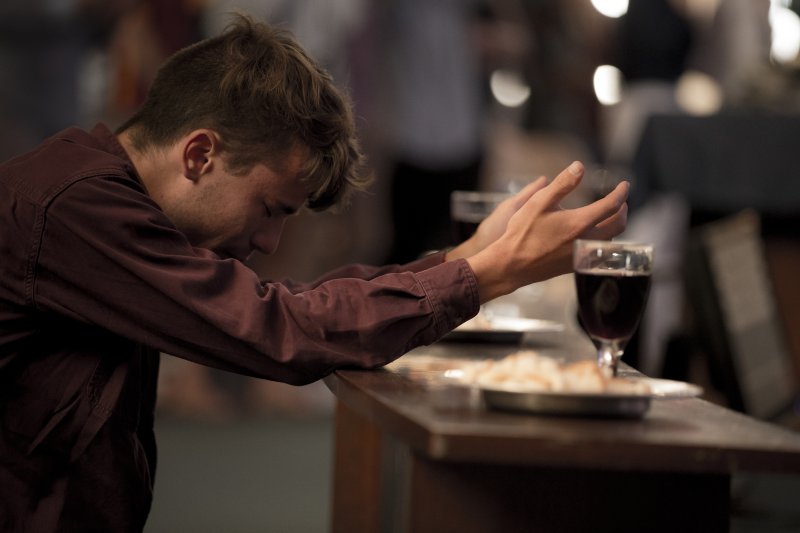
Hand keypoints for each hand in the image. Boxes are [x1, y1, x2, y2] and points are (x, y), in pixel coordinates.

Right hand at [465, 161, 628, 302]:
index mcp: (580, 222)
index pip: (611, 205)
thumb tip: (580, 166)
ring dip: (614, 226)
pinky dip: (603, 240)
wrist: (512, 265)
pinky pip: (599, 252)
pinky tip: (594, 236)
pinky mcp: (575, 265)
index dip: (621, 192)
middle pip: (618, 225)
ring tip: (608, 216)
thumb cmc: (523, 232)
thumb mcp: (539, 201)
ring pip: (610, 240)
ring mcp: (582, 255)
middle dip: (622, 210)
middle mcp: (586, 240)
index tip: (625, 185)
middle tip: (620, 201)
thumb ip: (562, 183)